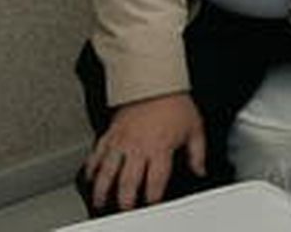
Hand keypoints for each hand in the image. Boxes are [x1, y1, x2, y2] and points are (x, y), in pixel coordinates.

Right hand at [84, 93, 204, 210]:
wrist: (155, 81)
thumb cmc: (176, 103)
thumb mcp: (195, 128)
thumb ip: (198, 153)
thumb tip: (200, 170)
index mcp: (160, 148)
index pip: (155, 181)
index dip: (153, 197)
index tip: (151, 204)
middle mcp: (138, 147)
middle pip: (127, 182)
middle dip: (125, 200)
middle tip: (125, 208)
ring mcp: (121, 141)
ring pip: (107, 172)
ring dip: (102, 190)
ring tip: (101, 200)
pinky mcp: (110, 134)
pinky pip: (96, 154)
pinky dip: (91, 168)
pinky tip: (90, 177)